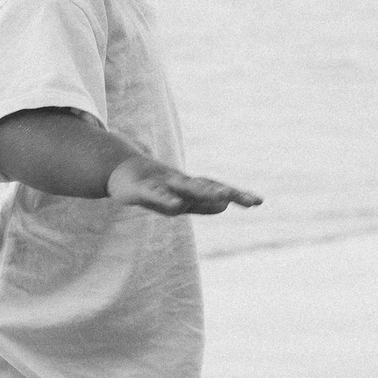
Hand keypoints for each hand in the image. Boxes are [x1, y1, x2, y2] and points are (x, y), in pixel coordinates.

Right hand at [105, 157, 260, 216]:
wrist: (119, 171)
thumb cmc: (151, 186)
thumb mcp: (177, 199)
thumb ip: (200, 203)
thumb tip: (226, 206)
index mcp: (188, 189)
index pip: (216, 190)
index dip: (237, 195)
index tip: (258, 201)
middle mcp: (179, 183)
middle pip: (208, 187)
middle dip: (228, 193)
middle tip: (252, 201)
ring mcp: (161, 184)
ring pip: (187, 187)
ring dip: (206, 192)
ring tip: (224, 197)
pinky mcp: (142, 189)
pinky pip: (156, 195)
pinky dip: (168, 199)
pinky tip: (178, 204)